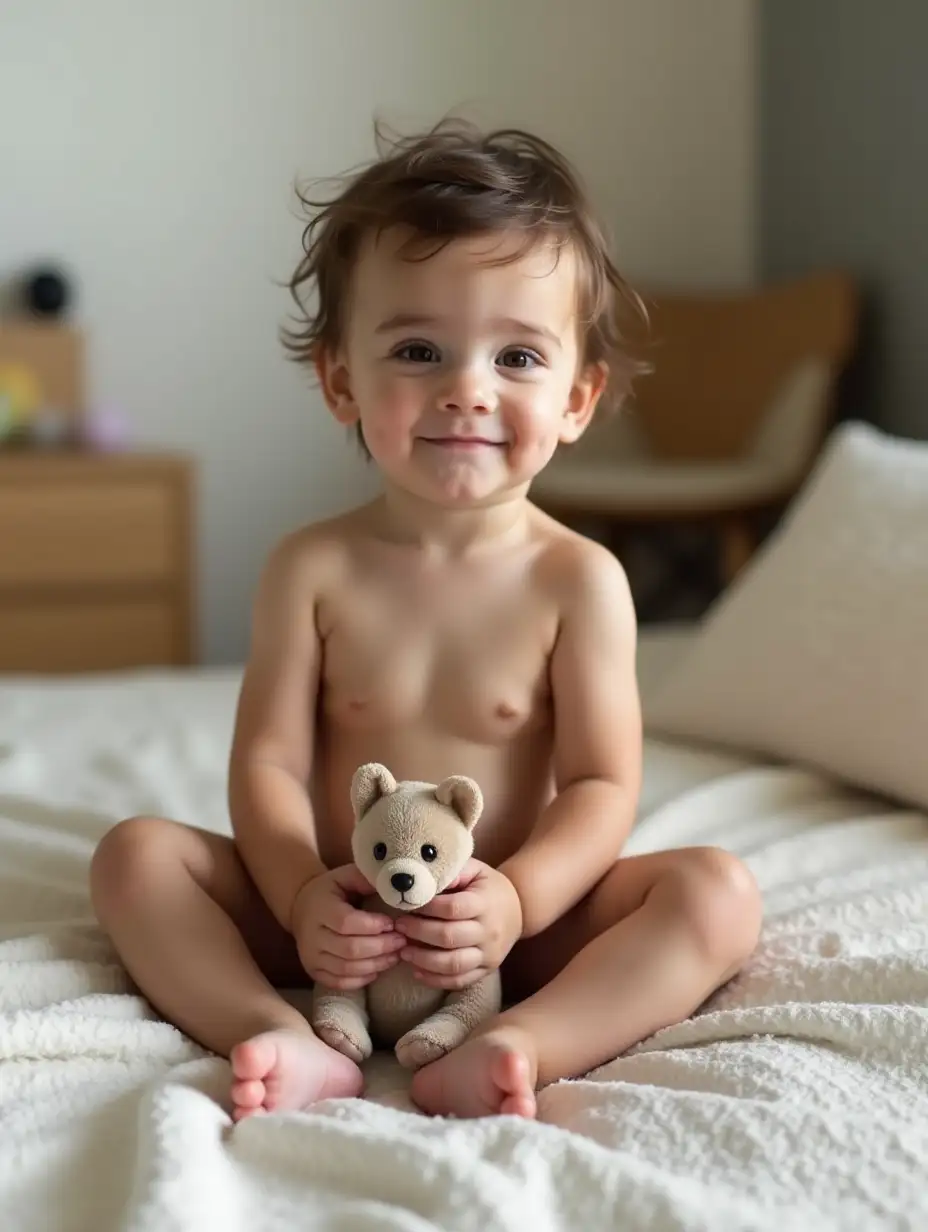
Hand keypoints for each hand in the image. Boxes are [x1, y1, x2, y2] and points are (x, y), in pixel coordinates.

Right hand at [290, 864, 405, 989]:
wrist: (300, 907)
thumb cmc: (330, 890)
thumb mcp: (345, 876)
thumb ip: (366, 879)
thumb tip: (393, 887)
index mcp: (320, 908)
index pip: (347, 922)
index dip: (373, 926)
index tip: (393, 923)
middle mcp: (312, 935)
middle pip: (349, 949)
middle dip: (380, 947)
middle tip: (401, 941)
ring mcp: (311, 957)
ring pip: (346, 969)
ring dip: (375, 965)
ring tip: (395, 956)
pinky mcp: (313, 971)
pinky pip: (339, 983)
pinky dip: (361, 980)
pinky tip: (377, 970)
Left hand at [394, 860, 522, 989]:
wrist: (519, 909)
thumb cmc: (488, 887)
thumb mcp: (475, 870)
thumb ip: (452, 871)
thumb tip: (424, 878)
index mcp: (484, 903)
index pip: (452, 908)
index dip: (427, 908)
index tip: (408, 904)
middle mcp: (488, 931)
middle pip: (449, 937)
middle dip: (419, 933)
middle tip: (399, 927)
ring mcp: (489, 954)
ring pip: (453, 964)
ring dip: (423, 960)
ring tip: (403, 951)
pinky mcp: (486, 970)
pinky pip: (459, 981)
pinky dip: (436, 980)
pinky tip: (416, 971)